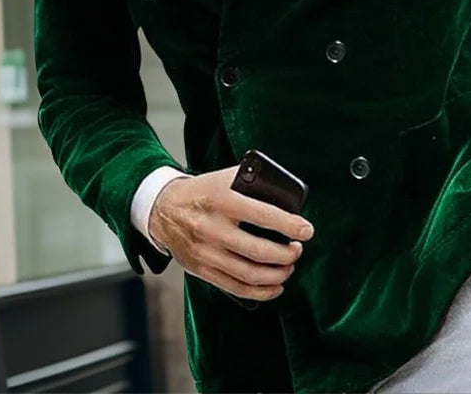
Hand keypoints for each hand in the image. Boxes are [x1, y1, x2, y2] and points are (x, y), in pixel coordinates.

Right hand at [148, 165, 314, 301]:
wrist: (163, 208)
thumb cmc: (203, 191)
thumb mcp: (226, 178)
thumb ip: (254, 183)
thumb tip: (288, 195)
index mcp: (221, 199)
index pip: (262, 214)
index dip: (289, 225)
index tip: (307, 230)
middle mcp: (212, 227)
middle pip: (258, 251)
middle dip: (286, 254)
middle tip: (298, 249)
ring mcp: (206, 252)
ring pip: (248, 273)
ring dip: (277, 274)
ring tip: (289, 266)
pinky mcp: (202, 269)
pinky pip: (235, 287)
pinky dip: (260, 291)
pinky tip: (275, 286)